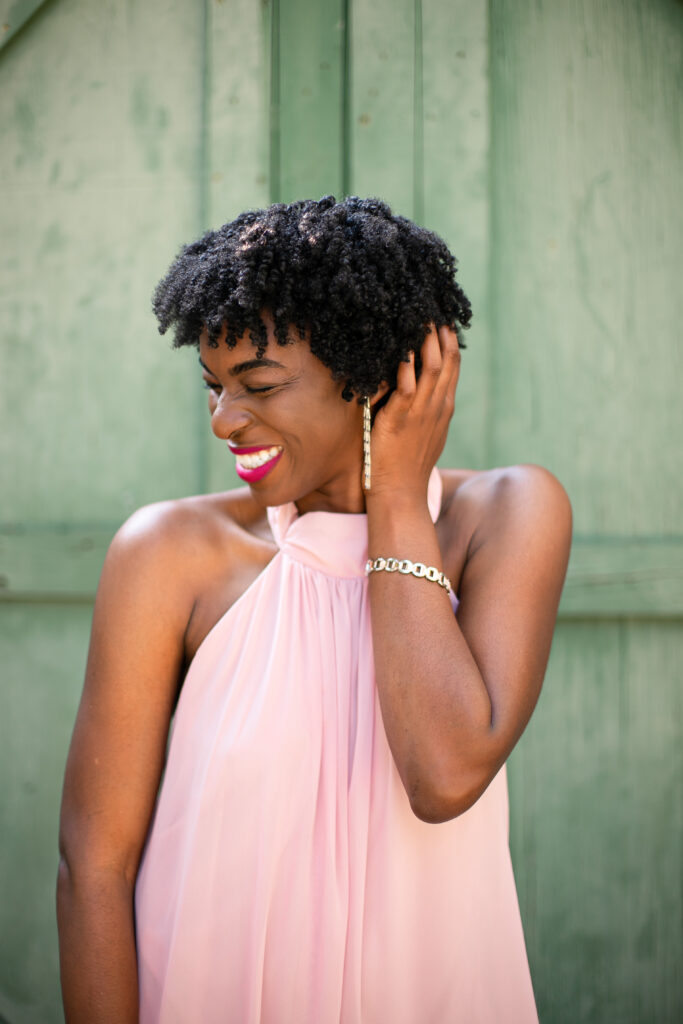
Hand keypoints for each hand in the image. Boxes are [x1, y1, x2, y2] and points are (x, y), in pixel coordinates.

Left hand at [367, 323, 459, 501]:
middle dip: (440, 331)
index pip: (453, 366)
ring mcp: (421, 412)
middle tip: (431, 306)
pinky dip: (406, 365)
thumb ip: (425, 411)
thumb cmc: (406, 467)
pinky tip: (401, 347)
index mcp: (444, 408)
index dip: (449, 340)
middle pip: (446, 360)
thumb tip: (415, 391)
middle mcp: (437, 406)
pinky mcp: (401, 419)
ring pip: (432, 367)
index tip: (442, 318)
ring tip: (419, 316)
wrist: (401, 495)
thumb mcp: (425, 434)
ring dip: (426, 340)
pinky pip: (406, 385)